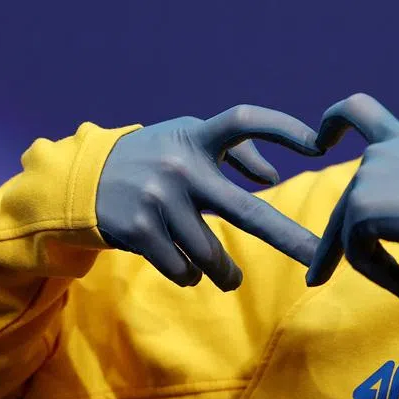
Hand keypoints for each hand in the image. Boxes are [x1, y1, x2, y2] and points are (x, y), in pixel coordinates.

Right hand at [96, 105, 322, 290]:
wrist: (79, 181)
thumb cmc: (152, 159)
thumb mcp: (187, 141)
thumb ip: (233, 153)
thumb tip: (271, 178)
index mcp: (196, 137)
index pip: (245, 121)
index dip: (283, 128)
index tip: (319, 146)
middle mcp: (180, 166)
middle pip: (245, 211)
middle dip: (286, 237)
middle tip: (316, 258)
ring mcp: (158, 200)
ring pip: (211, 255)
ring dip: (225, 272)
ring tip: (229, 277)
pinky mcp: (138, 230)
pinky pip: (183, 269)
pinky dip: (191, 275)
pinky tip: (187, 267)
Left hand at [304, 93, 398, 308]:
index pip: (360, 111)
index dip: (335, 120)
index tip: (321, 139)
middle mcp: (380, 153)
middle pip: (349, 199)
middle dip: (332, 243)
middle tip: (318, 277)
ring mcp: (368, 179)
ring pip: (352, 232)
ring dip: (377, 268)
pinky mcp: (361, 209)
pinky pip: (358, 253)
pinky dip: (383, 277)